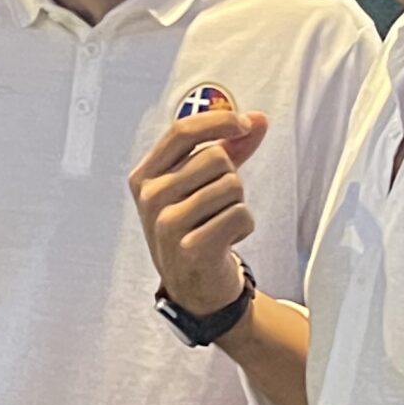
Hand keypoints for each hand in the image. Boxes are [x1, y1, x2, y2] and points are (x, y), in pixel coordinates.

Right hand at [129, 109, 269, 318]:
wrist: (193, 284)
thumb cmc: (194, 227)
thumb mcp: (201, 183)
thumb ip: (229, 147)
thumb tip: (257, 120)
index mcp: (145, 176)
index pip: (182, 131)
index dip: (219, 121)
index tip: (244, 124)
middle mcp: (151, 198)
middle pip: (215, 157)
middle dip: (230, 177)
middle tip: (218, 203)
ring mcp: (167, 224)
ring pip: (230, 185)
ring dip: (237, 203)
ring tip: (220, 222)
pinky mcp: (191, 248)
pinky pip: (239, 215)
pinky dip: (244, 226)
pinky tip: (226, 239)